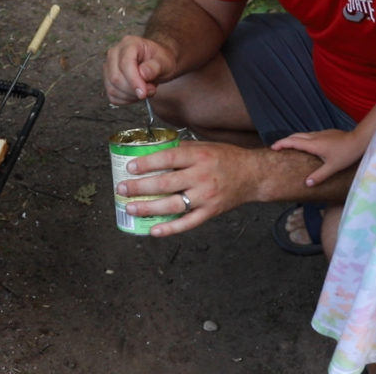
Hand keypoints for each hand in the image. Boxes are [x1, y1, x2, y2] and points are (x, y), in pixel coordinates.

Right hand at [103, 35, 175, 105]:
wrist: (158, 63)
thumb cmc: (160, 60)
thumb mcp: (164, 61)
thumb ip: (155, 67)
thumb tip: (143, 74)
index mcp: (129, 44)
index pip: (125, 64)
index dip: (133, 81)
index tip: (143, 93)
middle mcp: (114, 53)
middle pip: (116, 78)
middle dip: (133, 90)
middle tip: (151, 90)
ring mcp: (109, 66)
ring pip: (112, 88)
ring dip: (131, 96)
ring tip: (145, 90)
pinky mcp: (108, 79)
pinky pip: (112, 95)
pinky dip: (126, 100)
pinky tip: (136, 94)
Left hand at [114, 141, 260, 236]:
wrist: (253, 175)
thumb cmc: (226, 158)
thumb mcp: (205, 146)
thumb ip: (181, 150)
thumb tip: (154, 151)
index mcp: (199, 157)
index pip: (168, 159)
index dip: (147, 164)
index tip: (130, 167)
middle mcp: (202, 177)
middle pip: (166, 184)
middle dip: (140, 187)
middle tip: (122, 188)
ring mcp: (206, 196)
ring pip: (173, 205)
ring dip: (149, 208)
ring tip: (130, 207)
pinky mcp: (210, 212)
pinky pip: (188, 223)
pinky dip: (170, 228)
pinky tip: (154, 230)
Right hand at [270, 129, 365, 186]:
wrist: (359, 139)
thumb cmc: (346, 154)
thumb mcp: (333, 167)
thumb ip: (319, 175)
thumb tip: (307, 184)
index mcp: (313, 145)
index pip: (292, 142)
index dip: (281, 144)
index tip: (273, 147)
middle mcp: (314, 137)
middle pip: (295, 136)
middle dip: (284, 140)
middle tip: (277, 147)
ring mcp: (321, 133)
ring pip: (303, 134)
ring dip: (293, 139)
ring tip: (289, 146)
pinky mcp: (327, 132)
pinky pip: (310, 134)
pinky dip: (303, 139)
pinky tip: (307, 145)